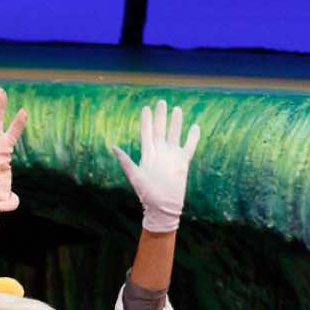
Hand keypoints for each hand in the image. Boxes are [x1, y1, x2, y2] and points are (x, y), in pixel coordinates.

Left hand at [110, 100, 200, 233]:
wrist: (162, 206)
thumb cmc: (146, 194)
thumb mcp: (135, 176)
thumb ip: (126, 161)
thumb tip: (114, 148)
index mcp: (147, 155)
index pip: (146, 133)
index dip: (146, 121)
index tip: (145, 108)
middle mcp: (160, 153)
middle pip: (160, 130)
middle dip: (160, 116)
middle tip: (161, 102)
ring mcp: (172, 156)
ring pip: (174, 135)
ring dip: (176, 123)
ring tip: (177, 109)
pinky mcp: (183, 162)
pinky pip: (189, 146)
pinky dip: (192, 137)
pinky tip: (195, 127)